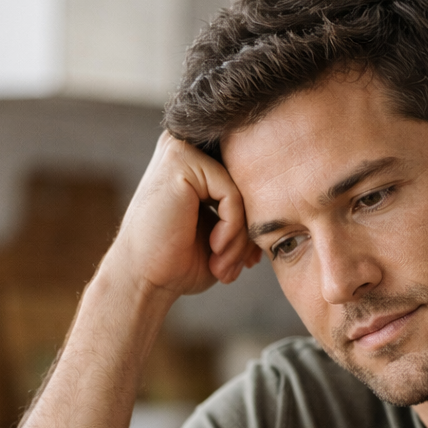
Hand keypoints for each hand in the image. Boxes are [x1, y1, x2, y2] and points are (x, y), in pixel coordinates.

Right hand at [105, 132, 261, 297]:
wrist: (143, 280)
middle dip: (249, 232)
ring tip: (225, 265)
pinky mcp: (181, 160)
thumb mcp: (222, 235)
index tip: (248, 260)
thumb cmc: (179, 263)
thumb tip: (284, 201)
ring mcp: (181, 149)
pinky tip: (216, 249)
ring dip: (241, 236)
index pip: (248, 183)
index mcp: (196, 163)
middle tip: (240, 267)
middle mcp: (187, 147)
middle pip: (248, 184)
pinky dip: (233, 229)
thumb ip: (245, 214)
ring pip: (242, 191)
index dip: (253, 224)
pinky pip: (232, 195)